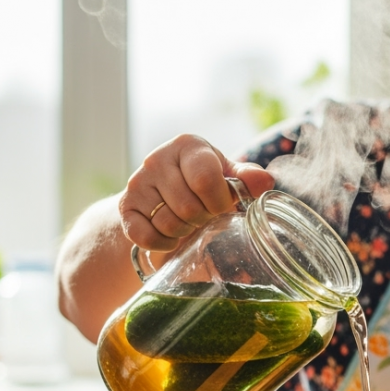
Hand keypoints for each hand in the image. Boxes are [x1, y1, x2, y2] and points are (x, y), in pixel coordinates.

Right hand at [117, 134, 275, 250]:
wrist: (161, 197)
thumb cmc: (202, 183)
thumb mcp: (226, 175)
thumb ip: (246, 178)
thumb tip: (265, 182)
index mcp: (188, 146)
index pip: (206, 179)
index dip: (219, 202)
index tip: (223, 206)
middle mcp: (157, 158)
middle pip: (188, 206)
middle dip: (203, 219)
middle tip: (205, 216)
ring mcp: (137, 182)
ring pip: (168, 223)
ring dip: (185, 232)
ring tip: (189, 223)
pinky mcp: (124, 207)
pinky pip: (146, 236)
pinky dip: (163, 244)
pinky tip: (171, 237)